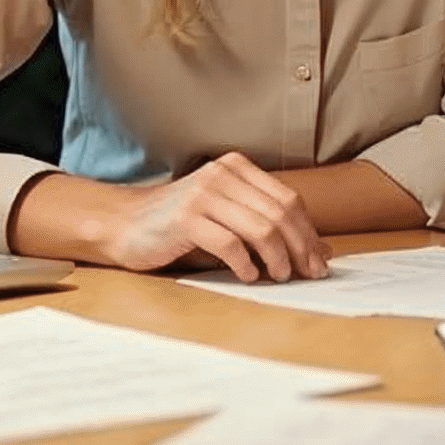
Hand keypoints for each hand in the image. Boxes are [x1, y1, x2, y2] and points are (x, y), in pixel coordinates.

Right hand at [103, 153, 329, 282]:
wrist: (124, 224)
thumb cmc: (179, 224)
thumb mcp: (227, 217)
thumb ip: (267, 226)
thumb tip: (320, 251)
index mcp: (236, 167)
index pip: (288, 199)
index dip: (308, 232)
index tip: (319, 261)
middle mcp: (222, 175)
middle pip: (280, 213)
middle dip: (301, 248)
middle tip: (309, 274)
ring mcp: (203, 195)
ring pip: (261, 229)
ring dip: (278, 259)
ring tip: (279, 277)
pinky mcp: (185, 219)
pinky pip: (230, 244)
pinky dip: (246, 264)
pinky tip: (248, 276)